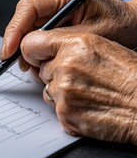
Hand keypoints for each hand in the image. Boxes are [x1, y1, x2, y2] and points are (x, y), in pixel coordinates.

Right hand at [0, 0, 136, 64]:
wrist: (132, 26)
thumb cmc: (121, 25)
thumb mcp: (92, 35)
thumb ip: (59, 39)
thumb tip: (29, 47)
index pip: (29, 8)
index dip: (14, 29)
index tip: (9, 50)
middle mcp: (57, 1)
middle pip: (24, 19)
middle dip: (17, 42)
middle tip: (12, 62)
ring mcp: (55, 12)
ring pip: (27, 29)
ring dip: (24, 48)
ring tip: (29, 66)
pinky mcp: (55, 23)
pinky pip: (36, 35)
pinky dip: (33, 50)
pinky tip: (36, 62)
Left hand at [20, 29, 136, 143]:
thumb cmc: (130, 76)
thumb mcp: (101, 45)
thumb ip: (68, 44)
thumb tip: (44, 49)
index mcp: (75, 44)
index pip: (31, 43)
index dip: (33, 50)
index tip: (35, 55)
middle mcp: (65, 66)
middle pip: (41, 69)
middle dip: (54, 73)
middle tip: (79, 77)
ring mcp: (63, 91)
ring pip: (48, 89)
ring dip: (61, 92)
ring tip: (87, 92)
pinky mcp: (64, 114)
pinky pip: (55, 109)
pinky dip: (68, 109)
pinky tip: (88, 106)